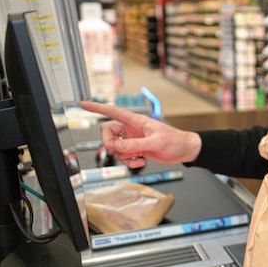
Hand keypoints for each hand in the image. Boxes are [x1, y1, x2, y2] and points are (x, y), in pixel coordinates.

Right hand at [79, 101, 201, 167]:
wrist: (184, 150)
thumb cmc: (175, 141)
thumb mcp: (155, 143)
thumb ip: (135, 145)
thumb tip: (118, 147)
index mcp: (136, 121)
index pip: (113, 111)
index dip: (97, 107)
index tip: (83, 104)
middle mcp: (131, 129)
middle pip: (108, 132)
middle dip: (110, 144)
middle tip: (120, 150)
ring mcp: (133, 139)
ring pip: (115, 146)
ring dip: (122, 155)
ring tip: (136, 158)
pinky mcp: (136, 149)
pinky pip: (123, 155)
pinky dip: (128, 161)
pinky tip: (139, 162)